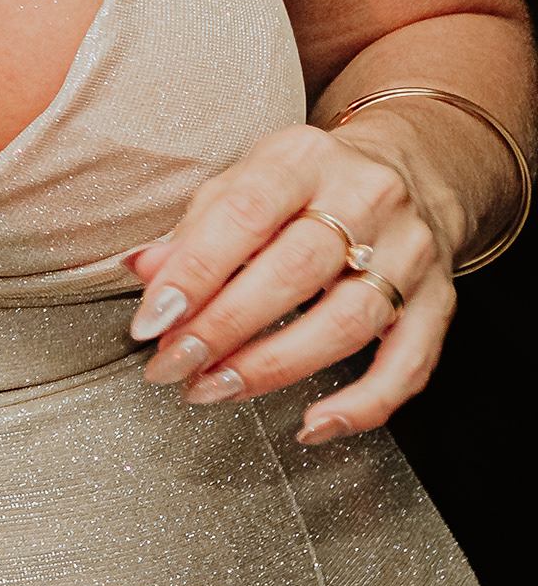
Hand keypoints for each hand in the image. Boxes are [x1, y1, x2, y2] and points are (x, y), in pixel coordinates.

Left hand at [124, 122, 457, 446]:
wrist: (411, 167)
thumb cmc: (308, 183)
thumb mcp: (247, 179)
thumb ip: (197, 226)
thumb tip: (144, 271)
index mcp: (303, 159)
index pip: (243, 213)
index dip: (193, 273)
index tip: (152, 320)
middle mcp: (366, 199)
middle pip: (293, 273)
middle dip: (223, 329)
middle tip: (174, 365)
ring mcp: (410, 252)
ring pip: (346, 323)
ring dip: (273, 368)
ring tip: (217, 388)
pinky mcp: (442, 300)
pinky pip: (410, 363)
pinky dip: (363, 404)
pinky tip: (316, 425)